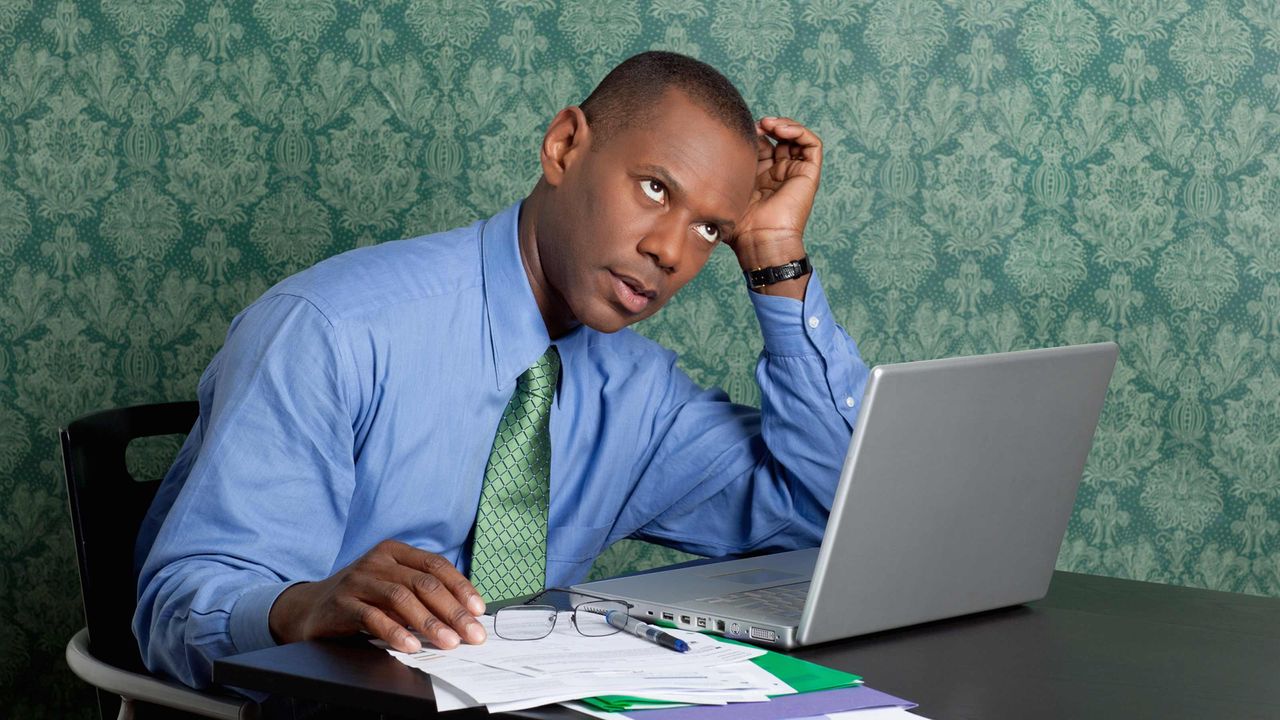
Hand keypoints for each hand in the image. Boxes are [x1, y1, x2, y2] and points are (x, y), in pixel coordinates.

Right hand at [268, 539, 486, 653]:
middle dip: (453, 611)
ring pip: (402, 598)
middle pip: (424, 584)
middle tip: (472, 634)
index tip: (478, 610)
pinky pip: (372, 617)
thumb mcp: (393, 587)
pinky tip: (410, 646)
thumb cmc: (363, 598)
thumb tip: (465, 614)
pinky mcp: (342, 602)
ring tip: (448, 642)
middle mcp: (378, 561)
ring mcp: (358, 579)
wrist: (312, 608)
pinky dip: (394, 632)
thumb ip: (421, 593)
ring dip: (429, 623)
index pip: (436, 565)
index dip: (460, 587)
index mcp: (395, 552)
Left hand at [732, 116, 822, 297]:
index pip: (761, 144)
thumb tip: (701, 149)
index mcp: (760, 176)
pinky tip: (780, 130)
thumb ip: (720, 173)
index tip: (738, 130)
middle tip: (754, 125)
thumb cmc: (739, 226)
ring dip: (784, 124)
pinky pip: (812, 144)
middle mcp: (779, 173)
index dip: (752, 133)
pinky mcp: (809, 174)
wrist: (759, 241)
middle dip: (767, 126)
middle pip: (778, 137)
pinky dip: (799, 131)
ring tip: (768, 124)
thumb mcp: (725, 191)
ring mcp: (795, 172)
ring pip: (796, 137)